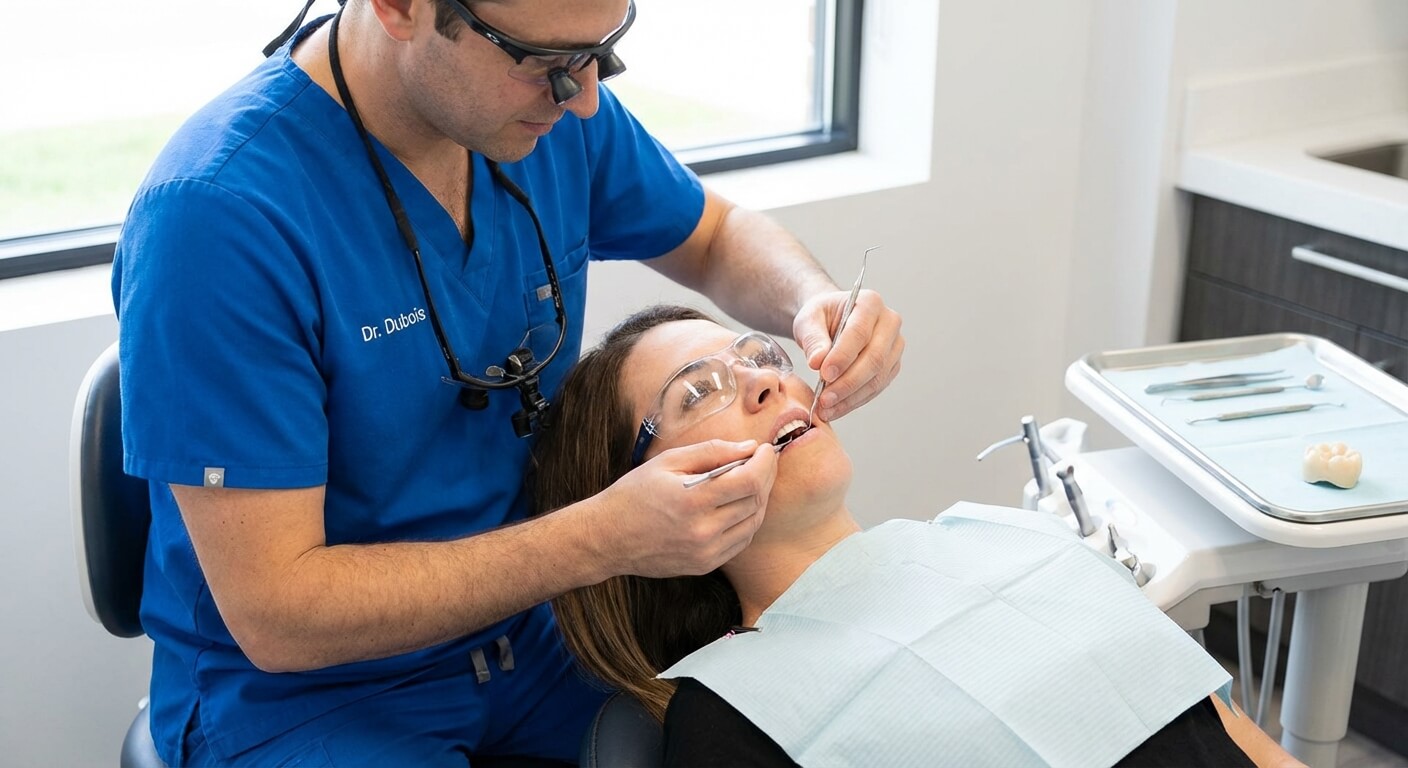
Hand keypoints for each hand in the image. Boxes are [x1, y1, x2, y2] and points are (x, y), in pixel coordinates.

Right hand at [595, 439, 776, 577]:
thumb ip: (710, 452)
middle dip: (765, 476)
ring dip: (759, 499)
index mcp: (692, 501)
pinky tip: (739, 505)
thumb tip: (748, 448)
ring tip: (752, 480)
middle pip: (755, 501)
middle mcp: (703, 531)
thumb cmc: (633, 494)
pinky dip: (747, 520)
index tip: (765, 449)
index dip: (764, 463)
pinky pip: (740, 541)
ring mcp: (705, 553)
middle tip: (762, 461)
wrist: (607, 538)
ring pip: (753, 523)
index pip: (748, 481)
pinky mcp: (704, 565)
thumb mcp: (667, 462)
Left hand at [794, 288, 903, 421]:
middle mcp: (889, 323)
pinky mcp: (892, 366)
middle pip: (874, 359)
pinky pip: (877, 387)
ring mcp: (894, 346)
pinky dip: (855, 401)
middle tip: (824, 399)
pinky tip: (836, 409)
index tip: (824, 374)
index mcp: (870, 303)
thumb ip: (812, 338)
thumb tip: (817, 361)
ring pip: (878, 377)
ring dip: (851, 397)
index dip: (842, 356)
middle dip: (848, 383)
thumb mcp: (808, 320)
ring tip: (826, 408)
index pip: (859, 333)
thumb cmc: (821, 317)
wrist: (831, 323)